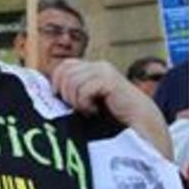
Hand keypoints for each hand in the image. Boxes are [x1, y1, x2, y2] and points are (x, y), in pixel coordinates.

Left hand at [52, 59, 171, 158]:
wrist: (140, 123)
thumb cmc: (112, 117)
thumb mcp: (88, 101)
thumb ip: (73, 93)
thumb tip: (49, 92)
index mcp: (91, 69)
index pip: (63, 66)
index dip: (57, 83)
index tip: (63, 102)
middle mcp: (97, 66)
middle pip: (63, 72)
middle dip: (65, 93)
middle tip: (78, 108)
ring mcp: (103, 71)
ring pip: (71, 81)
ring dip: (76, 100)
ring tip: (88, 110)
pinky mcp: (109, 80)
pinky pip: (83, 89)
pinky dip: (84, 103)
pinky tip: (95, 110)